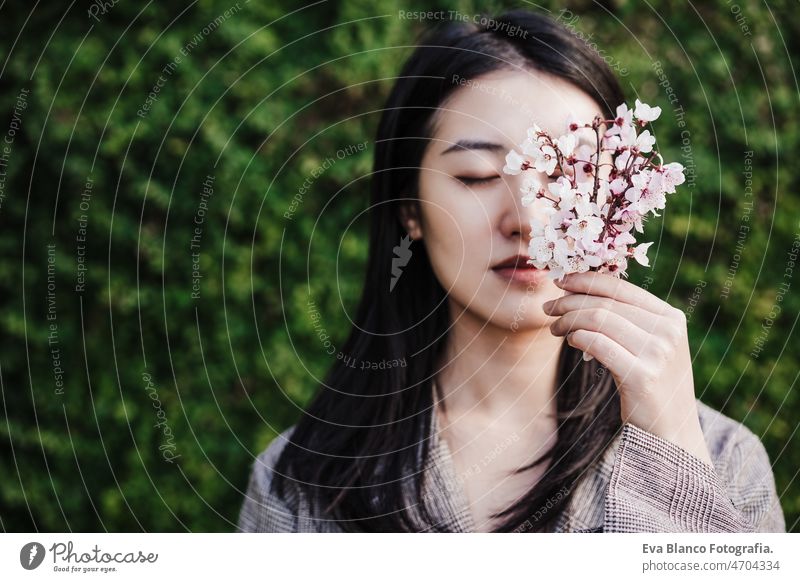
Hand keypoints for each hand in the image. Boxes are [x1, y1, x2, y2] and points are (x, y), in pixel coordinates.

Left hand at [542, 271, 712, 466]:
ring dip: (568, 320)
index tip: (560, 281)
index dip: (586, 280)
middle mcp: (668, 331)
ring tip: (554, 328)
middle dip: (569, 302)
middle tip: (548, 308)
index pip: (621, 288)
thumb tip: (582, 295)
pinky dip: (577, 338)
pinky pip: (597, 344)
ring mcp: (657, 353)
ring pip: (598, 320)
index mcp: (671, 318)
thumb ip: (628, 321)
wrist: (672, 435)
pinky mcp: (642, 376)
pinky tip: (569, 342)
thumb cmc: (652, 388)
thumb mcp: (650, 347)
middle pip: (605, 303)